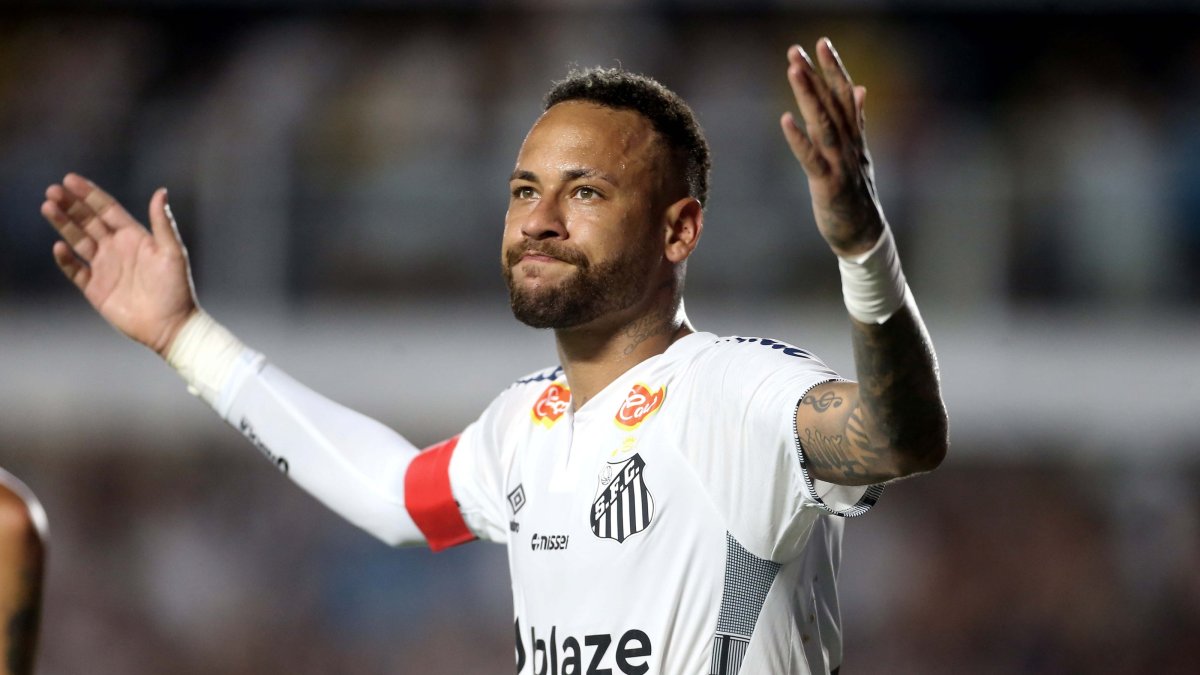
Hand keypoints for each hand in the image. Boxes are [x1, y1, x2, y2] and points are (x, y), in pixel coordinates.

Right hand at [41, 173, 197, 357]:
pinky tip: (59, 246)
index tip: (70, 179)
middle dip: (70, 205)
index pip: (107, 209)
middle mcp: (116, 248)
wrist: (171, 326)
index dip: (89, 194)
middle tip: (52, 190)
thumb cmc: (177, 288)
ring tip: (48, 206)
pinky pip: (75, 270)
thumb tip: (161, 191)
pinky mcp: (96, 289)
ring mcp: (105, 268)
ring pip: (78, 240)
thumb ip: (163, 223)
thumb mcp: (172, 252)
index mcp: (134, 237)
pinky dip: (65, 259)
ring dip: (63, 224)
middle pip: (88, 221)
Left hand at [780, 38, 885, 257]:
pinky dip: (799, 139)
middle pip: (832, 103)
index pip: (844, 94)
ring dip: (809, 96)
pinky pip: (811, 159)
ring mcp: (840, 164)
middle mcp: (849, 145)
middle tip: (797, 49)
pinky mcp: (828, 184)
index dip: (834, 68)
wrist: (865, 234)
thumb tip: (860, 88)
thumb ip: (859, 119)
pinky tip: (785, 119)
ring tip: (793, 71)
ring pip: (824, 124)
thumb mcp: (860, 153)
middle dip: (816, 74)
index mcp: (855, 136)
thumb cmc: (858, 193)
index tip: (821, 42)